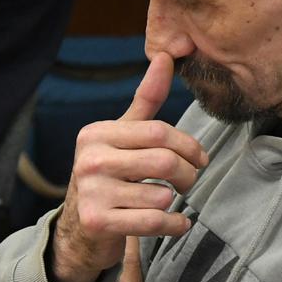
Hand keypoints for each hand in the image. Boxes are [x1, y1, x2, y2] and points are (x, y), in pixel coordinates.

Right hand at [49, 52, 207, 281]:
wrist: (81, 227)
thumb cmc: (111, 173)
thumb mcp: (124, 134)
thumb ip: (147, 98)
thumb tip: (165, 54)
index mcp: (97, 133)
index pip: (159, 132)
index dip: (189, 146)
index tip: (200, 158)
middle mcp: (90, 160)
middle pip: (164, 162)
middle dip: (188, 174)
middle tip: (190, 181)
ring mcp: (91, 193)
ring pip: (161, 196)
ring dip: (177, 202)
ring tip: (172, 201)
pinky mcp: (97, 223)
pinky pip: (153, 223)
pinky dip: (174, 225)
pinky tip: (177, 223)